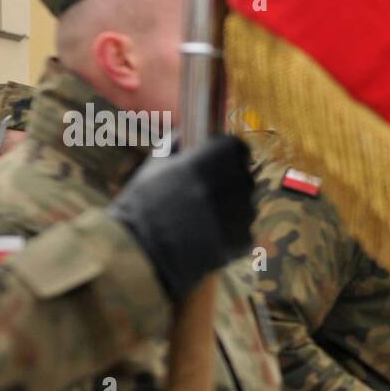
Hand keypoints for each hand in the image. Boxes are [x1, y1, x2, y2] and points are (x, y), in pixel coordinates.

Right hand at [109, 135, 253, 299]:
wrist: (143, 255)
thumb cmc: (142, 208)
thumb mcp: (153, 168)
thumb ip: (173, 147)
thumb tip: (184, 135)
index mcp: (210, 161)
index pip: (238, 147)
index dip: (229, 154)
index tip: (220, 161)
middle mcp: (231, 184)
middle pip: (244, 176)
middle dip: (230, 182)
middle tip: (205, 196)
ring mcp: (241, 214)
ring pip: (246, 204)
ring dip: (231, 208)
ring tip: (201, 221)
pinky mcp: (244, 240)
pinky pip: (244, 230)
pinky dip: (230, 234)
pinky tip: (206, 238)